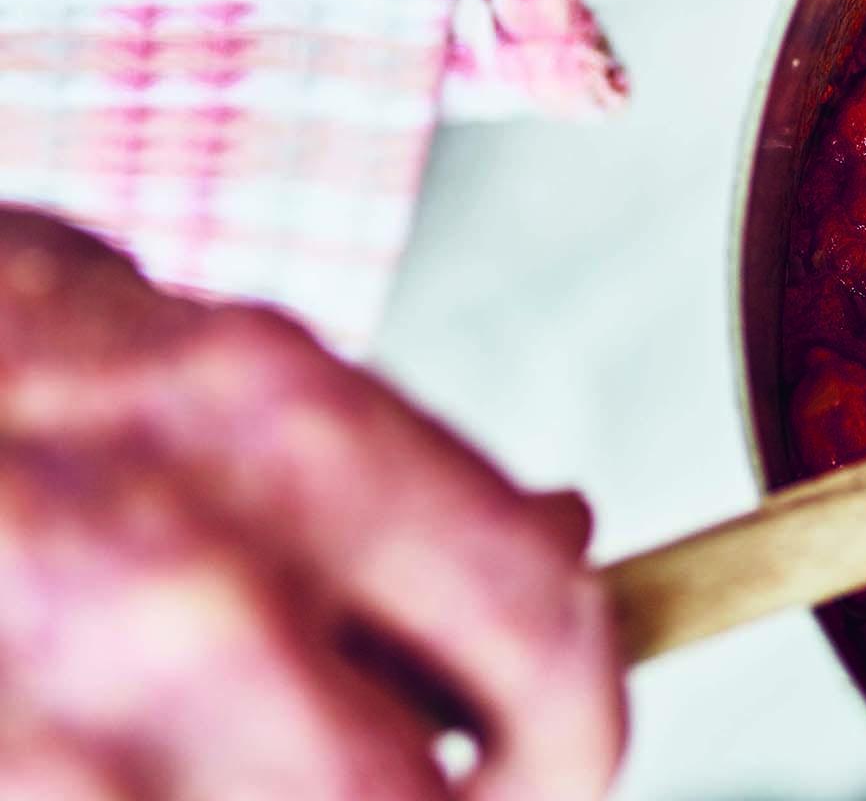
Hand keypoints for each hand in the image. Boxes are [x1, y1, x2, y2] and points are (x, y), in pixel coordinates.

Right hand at [0, 211, 623, 800]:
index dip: (582, 722)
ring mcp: (55, 724)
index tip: (567, 748)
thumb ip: (381, 457)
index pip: (537, 628)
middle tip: (422, 783)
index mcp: (271, 425)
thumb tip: (563, 540)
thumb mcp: (194, 336)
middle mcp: (179, 588)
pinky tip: (120, 755)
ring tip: (234, 739)